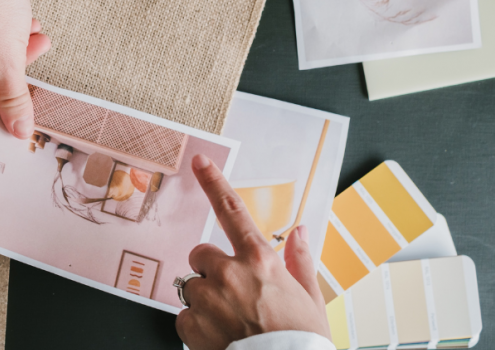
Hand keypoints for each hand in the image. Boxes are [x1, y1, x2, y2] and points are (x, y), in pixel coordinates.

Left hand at [175, 154, 330, 349]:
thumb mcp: (310, 297)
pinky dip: (197, 326)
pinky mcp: (190, 323)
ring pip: (191, 286)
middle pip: (200, 255)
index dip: (213, 183)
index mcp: (259, 260)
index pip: (232, 211)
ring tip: (229, 321)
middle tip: (231, 294)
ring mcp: (207, 297)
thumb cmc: (300, 340)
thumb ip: (300, 259)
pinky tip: (218, 335)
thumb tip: (300, 231)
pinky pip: (184, 316)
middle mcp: (229, 273)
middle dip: (210, 269)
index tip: (199, 162)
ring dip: (204, 300)